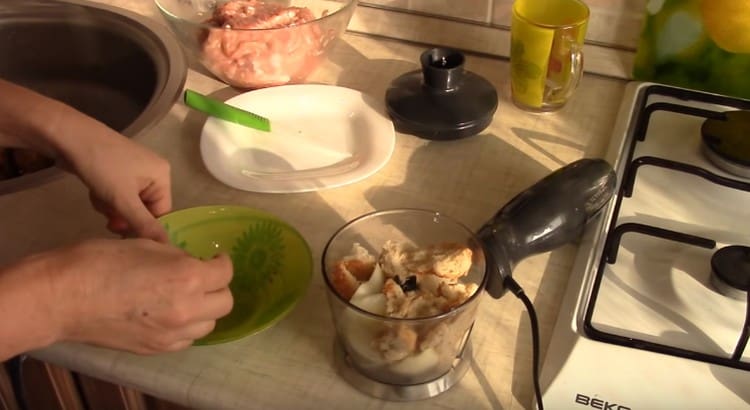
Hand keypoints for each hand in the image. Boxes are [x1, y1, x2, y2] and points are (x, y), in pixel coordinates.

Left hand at [0, 79, 171, 240]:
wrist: (69, 137)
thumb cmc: (102, 166)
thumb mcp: (123, 199)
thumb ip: (144, 225)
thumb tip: (166, 247)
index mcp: (163, 176)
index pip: (161, 213)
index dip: (142, 225)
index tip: (121, 233)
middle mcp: (153, 172)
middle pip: (144, 209)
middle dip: (123, 214)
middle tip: (107, 217)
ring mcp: (134, 169)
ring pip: (128, 203)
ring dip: (112, 207)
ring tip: (98, 198)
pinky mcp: (117, 168)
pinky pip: (118, 193)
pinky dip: (106, 197)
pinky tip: (94, 191)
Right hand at [45, 238, 233, 353]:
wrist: (61, 298)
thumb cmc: (99, 261)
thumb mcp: (146, 244)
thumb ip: (177, 257)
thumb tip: (190, 263)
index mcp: (188, 277)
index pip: (225, 273)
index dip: (222, 262)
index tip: (214, 258)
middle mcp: (187, 309)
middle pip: (225, 303)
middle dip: (218, 287)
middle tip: (202, 277)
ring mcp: (171, 334)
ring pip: (208, 325)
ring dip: (204, 309)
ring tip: (186, 297)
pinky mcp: (155, 349)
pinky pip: (186, 340)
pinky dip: (185, 327)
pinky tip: (170, 315)